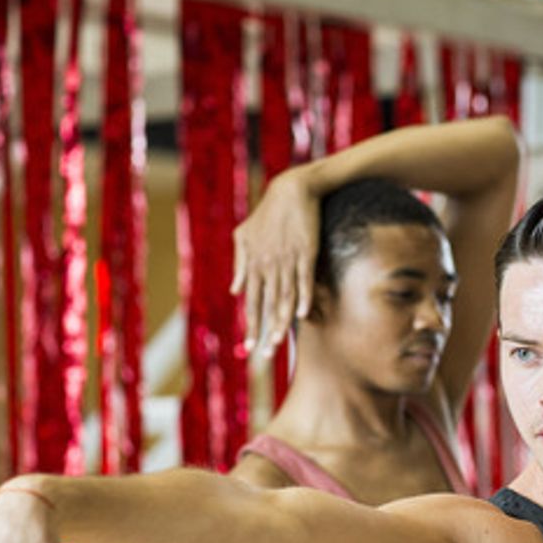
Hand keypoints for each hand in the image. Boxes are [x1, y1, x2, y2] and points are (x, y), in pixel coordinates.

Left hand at [231, 171, 320, 355]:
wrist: (292, 189)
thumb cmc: (268, 213)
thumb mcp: (245, 236)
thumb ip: (240, 264)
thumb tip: (235, 291)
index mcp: (253, 263)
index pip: (251, 301)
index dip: (250, 325)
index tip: (248, 347)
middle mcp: (268, 265)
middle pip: (266, 304)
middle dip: (265, 330)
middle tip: (265, 353)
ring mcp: (287, 259)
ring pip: (283, 296)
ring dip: (281, 321)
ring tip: (280, 342)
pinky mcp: (306, 252)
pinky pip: (304, 279)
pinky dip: (303, 297)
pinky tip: (302, 315)